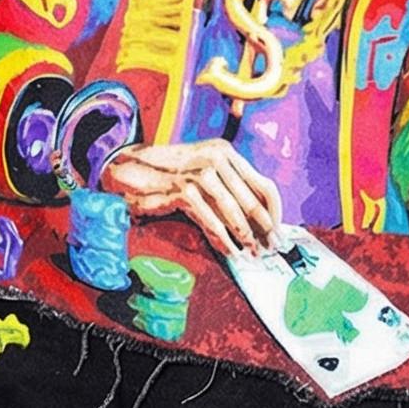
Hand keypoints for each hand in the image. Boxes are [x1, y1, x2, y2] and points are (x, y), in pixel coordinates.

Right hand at [102, 137, 280, 256]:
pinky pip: (211, 221)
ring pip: (234, 212)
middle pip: (253, 201)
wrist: (130, 169)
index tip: (278, 231)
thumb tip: (259, 218)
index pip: (264, 185)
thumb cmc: (170, 175)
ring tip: (252, 254)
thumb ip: (229, 186)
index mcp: (227, 152)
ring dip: (246, 238)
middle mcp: (217, 158)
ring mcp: (200, 173)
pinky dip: (223, 240)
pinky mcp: (184, 191)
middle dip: (265, 230)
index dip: (275, 213)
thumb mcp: (204, 171)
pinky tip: (230, 252)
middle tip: (271, 249)